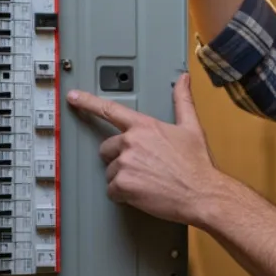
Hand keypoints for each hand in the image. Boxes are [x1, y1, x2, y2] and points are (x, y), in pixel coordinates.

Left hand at [66, 74, 221, 225]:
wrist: (201, 193)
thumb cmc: (197, 164)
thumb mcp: (191, 127)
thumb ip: (182, 101)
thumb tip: (183, 80)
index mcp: (145, 126)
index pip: (110, 110)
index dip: (88, 102)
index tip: (73, 97)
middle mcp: (131, 142)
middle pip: (107, 148)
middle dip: (119, 158)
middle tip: (142, 166)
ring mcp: (125, 163)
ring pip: (109, 172)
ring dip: (123, 178)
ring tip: (147, 181)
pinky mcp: (123, 185)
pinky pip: (112, 191)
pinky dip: (123, 195)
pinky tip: (142, 193)